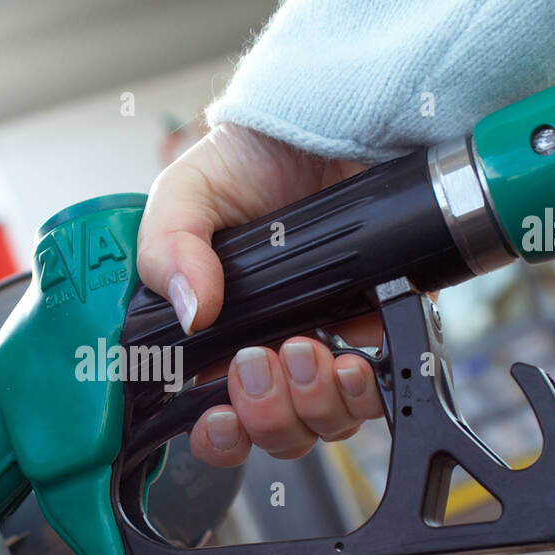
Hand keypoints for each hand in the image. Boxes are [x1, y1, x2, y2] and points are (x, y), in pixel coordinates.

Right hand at [137, 123, 385, 466]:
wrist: (327, 119)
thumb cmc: (253, 158)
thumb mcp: (186, 194)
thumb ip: (168, 248)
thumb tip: (190, 311)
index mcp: (222, 336)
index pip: (217, 418)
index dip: (221, 435)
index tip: (220, 417)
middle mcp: (276, 348)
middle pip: (277, 431)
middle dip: (270, 413)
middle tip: (264, 359)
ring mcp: (332, 341)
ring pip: (327, 422)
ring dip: (316, 401)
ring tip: (310, 350)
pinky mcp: (386, 326)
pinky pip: (382, 390)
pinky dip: (367, 386)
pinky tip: (355, 356)